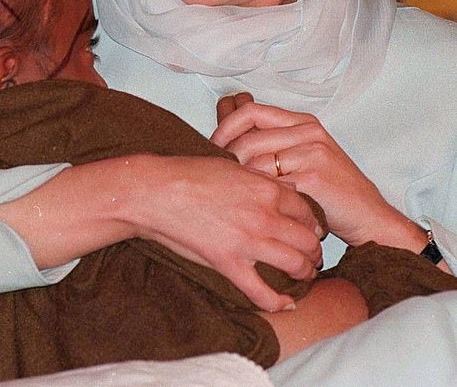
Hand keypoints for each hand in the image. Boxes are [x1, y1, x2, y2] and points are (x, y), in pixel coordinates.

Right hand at [129, 153, 322, 312]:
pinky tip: (286, 305)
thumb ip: (262, 178)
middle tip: (313, 256)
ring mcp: (248, 242)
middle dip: (314, 250)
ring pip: (295, 265)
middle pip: (307, 239)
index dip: (312, 222)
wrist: (157, 192)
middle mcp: (264, 216)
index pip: (305, 210)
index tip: (312, 229)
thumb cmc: (189, 174)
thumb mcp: (232, 166)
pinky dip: (278, 303)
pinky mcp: (229, 265)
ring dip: (305, 272)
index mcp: (266, 189)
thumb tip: (286, 188)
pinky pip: (263, 293)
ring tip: (305, 275)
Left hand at [211, 93, 394, 246]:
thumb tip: (229, 123)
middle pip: (249, 138)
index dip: (225, 127)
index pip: (250, 111)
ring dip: (245, 182)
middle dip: (229, 160)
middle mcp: (308, 132)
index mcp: (302, 121)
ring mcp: (313, 153)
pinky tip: (262, 207)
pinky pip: (272, 184)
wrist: (369, 216)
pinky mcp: (315, 178)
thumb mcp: (303, 153)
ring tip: (243, 196)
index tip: (214, 146)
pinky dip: (262, 197)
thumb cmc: (330, 189)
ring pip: (256, 162)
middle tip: (224, 178)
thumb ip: (272, 139)